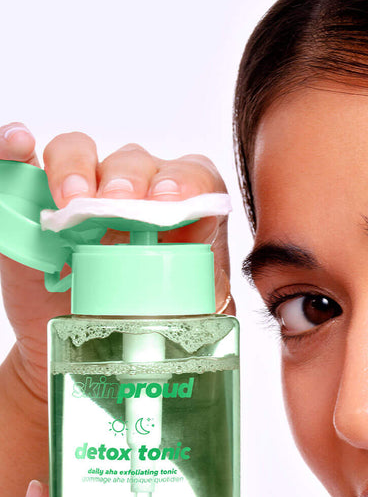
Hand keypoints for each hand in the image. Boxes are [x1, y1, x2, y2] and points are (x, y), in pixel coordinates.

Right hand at [0, 124, 233, 403]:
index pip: (196, 179)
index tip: (171, 203)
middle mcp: (136, 194)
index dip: (188, 181)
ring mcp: (86, 194)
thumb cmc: (151, 330)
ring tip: (73, 201)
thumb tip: (218, 312)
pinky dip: (16, 148)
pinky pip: (25, 162)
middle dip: (130, 178)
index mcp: (184, 217)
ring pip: (83, 153)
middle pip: (137, 162)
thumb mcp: (190, 323)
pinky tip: (21, 143)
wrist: (96, 352)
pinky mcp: (37, 200)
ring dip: (78, 167)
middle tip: (119, 205)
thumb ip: (205, 309)